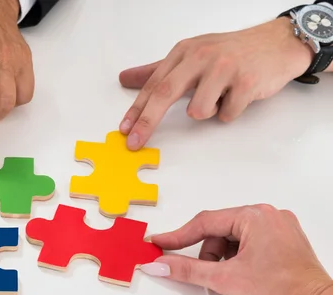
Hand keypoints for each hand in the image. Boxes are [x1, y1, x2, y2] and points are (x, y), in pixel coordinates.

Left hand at [118, 18, 313, 149]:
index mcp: (184, 52)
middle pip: (166, 93)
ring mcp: (224, 68)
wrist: (277, 44)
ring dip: (207, 112)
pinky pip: (226, 115)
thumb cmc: (230, 53)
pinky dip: (230, 112)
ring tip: (220, 96)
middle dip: (148, 122)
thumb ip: (157, 70)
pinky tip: (238, 95)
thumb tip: (125, 78)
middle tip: (135, 142)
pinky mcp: (246, 82)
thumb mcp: (190, 56)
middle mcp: (201, 56)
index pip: (154, 84)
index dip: (137, 109)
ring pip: (198, 111)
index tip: (125, 129)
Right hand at [139, 204, 332, 294]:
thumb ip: (187, 268)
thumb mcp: (225, 279)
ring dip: (224, 259)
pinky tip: (245, 277)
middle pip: (218, 231)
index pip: (203, 223)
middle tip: (210, 276)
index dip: (176, 236)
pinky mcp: (283, 242)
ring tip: (235, 280)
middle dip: (208, 255)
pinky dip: (239, 259)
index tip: (158, 243)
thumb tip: (161, 264)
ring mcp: (278, 228)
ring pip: (233, 239)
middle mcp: (268, 216)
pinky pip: (248, 243)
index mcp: (255, 216)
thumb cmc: (285, 293)